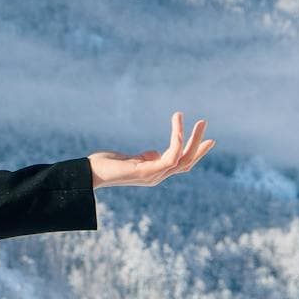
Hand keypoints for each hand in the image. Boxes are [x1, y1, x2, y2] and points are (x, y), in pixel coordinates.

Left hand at [87, 112, 212, 188]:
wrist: (89, 172)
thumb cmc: (106, 164)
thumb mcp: (131, 159)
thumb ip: (146, 157)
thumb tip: (157, 153)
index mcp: (155, 173)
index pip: (181, 163)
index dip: (195, 152)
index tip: (209, 139)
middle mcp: (157, 176)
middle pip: (187, 162)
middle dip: (198, 144)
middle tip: (204, 122)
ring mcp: (154, 176)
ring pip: (183, 158)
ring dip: (192, 139)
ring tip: (198, 121)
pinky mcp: (148, 172)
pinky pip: (171, 157)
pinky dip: (177, 141)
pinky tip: (178, 129)